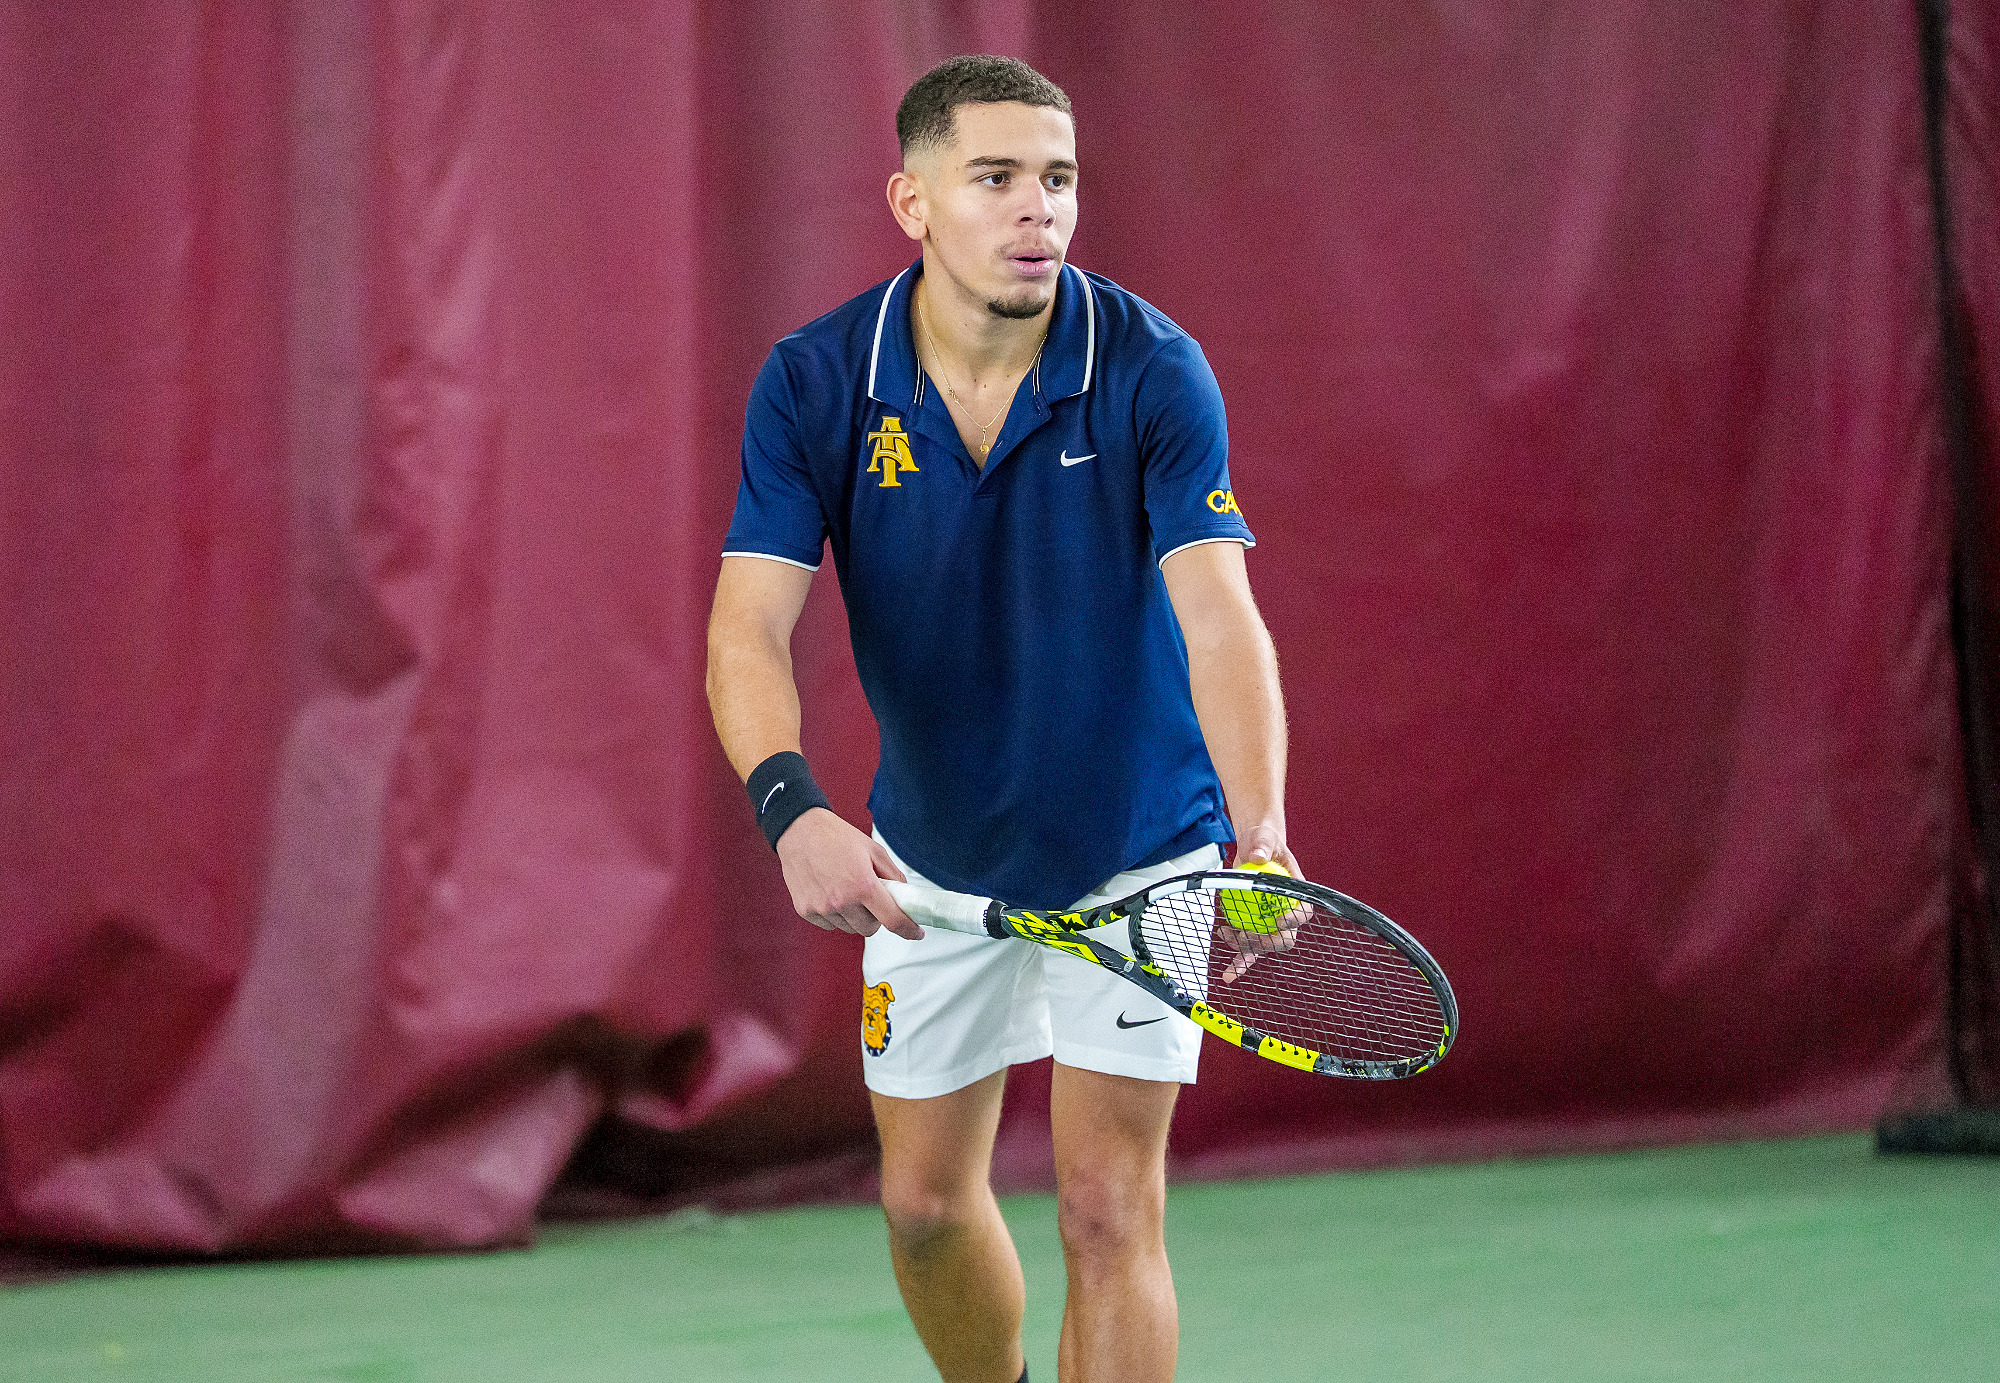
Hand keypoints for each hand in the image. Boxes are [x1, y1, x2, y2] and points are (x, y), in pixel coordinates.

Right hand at [775, 808, 922, 939]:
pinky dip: (835, 915)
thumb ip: (893, 876)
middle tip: (870, 897)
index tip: (916, 933)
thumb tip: (904, 896)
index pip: (892, 920)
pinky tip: (829, 892)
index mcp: (863, 885)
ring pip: (849, 928)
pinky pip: (830, 924)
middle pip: (870, 929)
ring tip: (845, 889)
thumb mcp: (874, 850)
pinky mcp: (806, 911)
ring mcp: (822, 908)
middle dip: (875, 917)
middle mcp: (842, 901)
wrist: (800, 830)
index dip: (908, 929)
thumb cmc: (837, 837)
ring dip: (854, 916)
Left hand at [1217, 825, 1302, 982]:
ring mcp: (1270, 924)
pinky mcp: (1254, 928)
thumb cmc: (1266, 843)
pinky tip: (1228, 975)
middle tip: (1249, 934)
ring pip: (1263, 947)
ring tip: (1228, 934)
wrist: (1255, 848)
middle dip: (1268, 942)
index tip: (1279, 920)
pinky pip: (1248, 949)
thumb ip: (1262, 845)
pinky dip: (1239, 962)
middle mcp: (1286, 913)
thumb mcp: (1265, 838)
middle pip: (1285, 938)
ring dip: (1247, 949)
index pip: (1303, 913)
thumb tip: (1257, 856)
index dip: (1294, 920)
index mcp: (1297, 894)